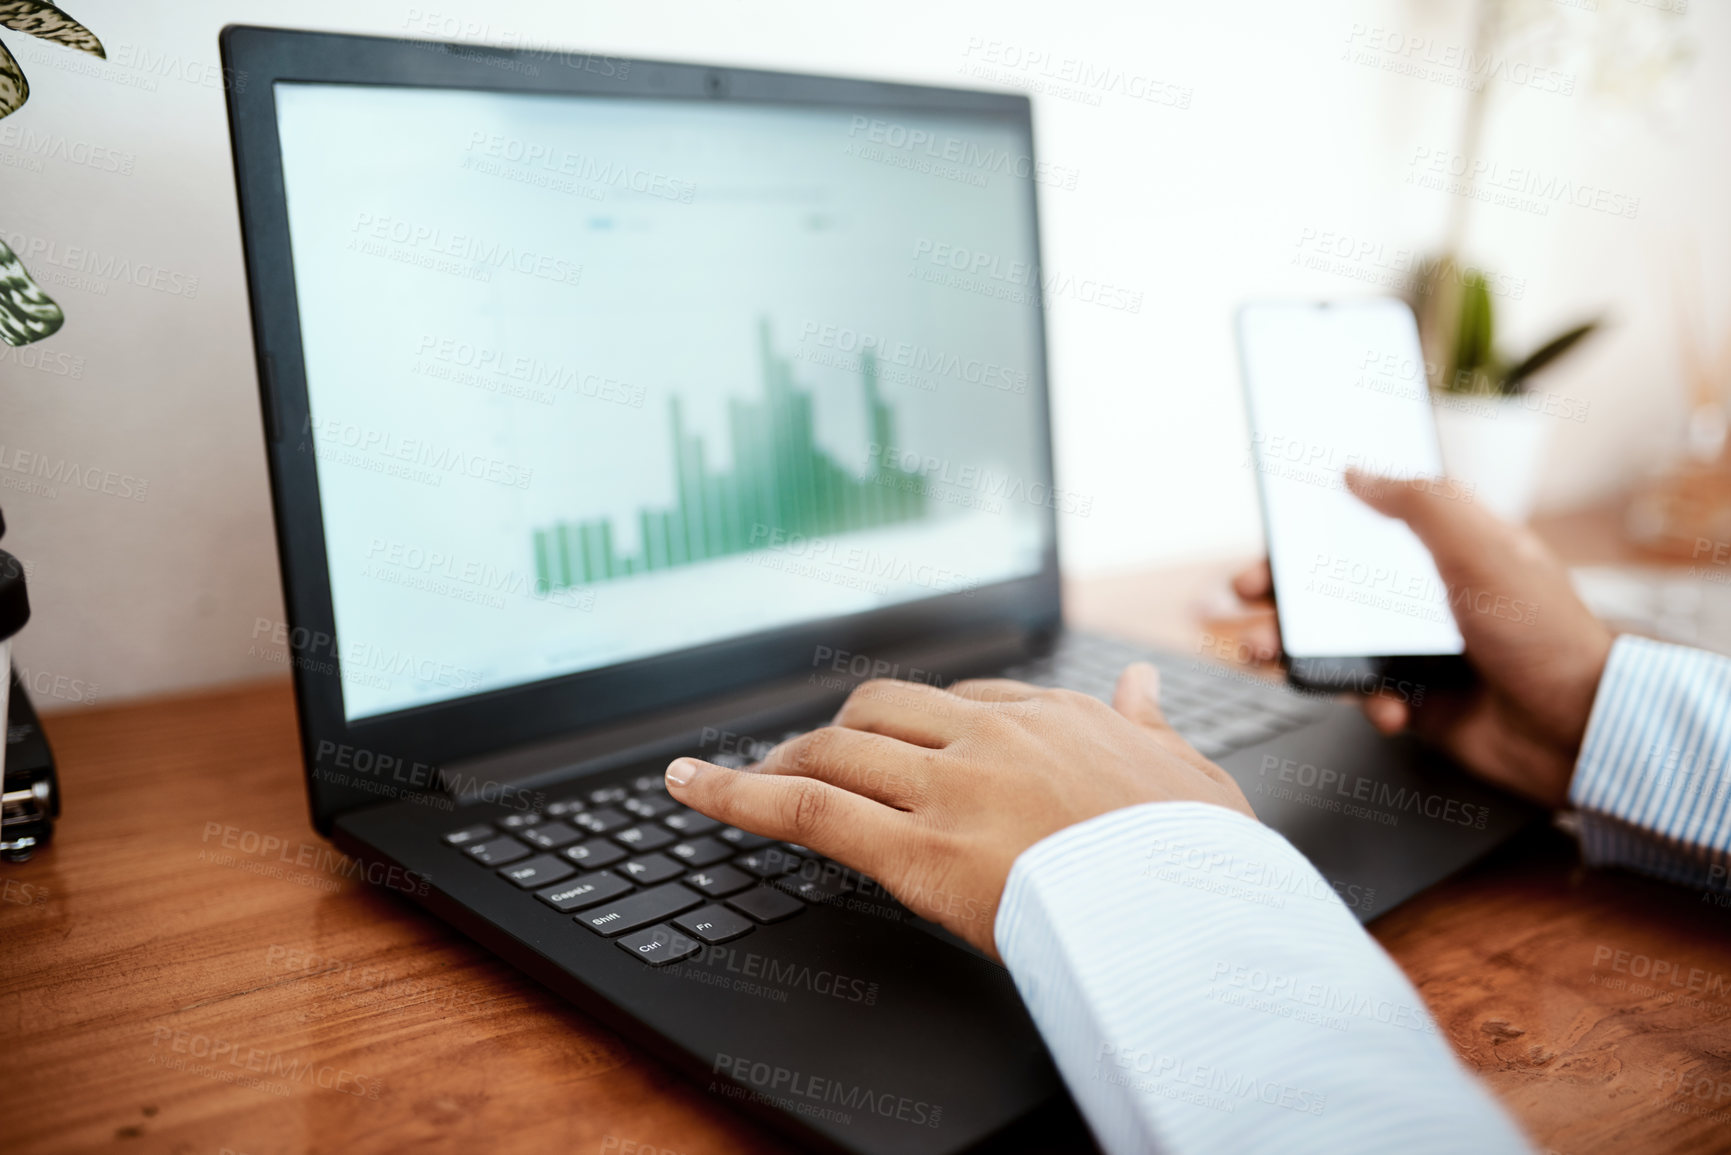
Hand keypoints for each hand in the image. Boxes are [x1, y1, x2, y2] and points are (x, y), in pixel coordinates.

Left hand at [664, 666, 1253, 958]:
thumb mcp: (1192, 773)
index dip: (914, 726)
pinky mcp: (920, 851)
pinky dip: (735, 794)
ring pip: (840, 749)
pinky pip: (809, 810)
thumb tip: (1140, 683)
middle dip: (838, 732)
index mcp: (1056, 717)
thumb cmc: (1203, 858)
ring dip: (785, 758)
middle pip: (884, 710)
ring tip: (747, 775)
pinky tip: (686, 787)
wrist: (1202, 914)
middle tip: (807, 758)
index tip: (894, 743)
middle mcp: (994, 737)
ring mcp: (952, 789)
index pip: (960, 701)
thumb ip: (1153, 723)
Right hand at [1231, 471, 1612, 807]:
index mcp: (1443, 547)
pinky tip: (1391, 705)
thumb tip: (1358, 473)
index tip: (1272, 529)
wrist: (1579, 730)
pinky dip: (1367, 700)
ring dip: (1294, 646)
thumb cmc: (1544, 633)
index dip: (1313, 524)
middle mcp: (1423, 594)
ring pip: (1332, 639)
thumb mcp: (1481, 548)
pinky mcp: (1415, 697)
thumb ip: (1419, 503)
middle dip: (1279, 590)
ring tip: (1266, 653)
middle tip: (1246, 595)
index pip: (1364, 522)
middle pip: (1331, 582)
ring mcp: (1415, 647)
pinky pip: (1365, 693)